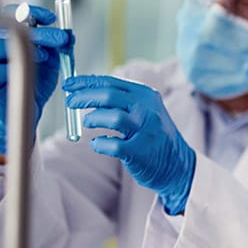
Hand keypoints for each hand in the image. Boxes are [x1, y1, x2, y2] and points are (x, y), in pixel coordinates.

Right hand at [0, 6, 72, 154]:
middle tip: (61, 39)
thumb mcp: (53, 61)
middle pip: (7, 28)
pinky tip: (30, 72)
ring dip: (26, 49)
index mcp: (9, 36)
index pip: (13, 14)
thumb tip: (69, 34)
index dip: (32, 12)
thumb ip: (59, 47)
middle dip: (38, 31)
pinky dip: (14, 68)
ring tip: (46, 56)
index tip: (52, 18)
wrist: (29, 108)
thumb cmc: (37, 81)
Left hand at [63, 75, 195, 214]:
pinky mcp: (140, 152)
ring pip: (112, 117)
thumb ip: (120, 100)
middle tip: (70, 102)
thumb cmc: (152, 135)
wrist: (178, 164)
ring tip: (87, 123)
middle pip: (109, 96)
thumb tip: (85, 90)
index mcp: (146, 95)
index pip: (111, 82)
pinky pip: (112, 145)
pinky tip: (98, 144)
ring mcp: (146, 131)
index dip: (86, 82)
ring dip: (93, 119)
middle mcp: (148, 110)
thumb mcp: (144, 110)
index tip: (69, 85)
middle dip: (84, 97)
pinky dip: (99, 144)